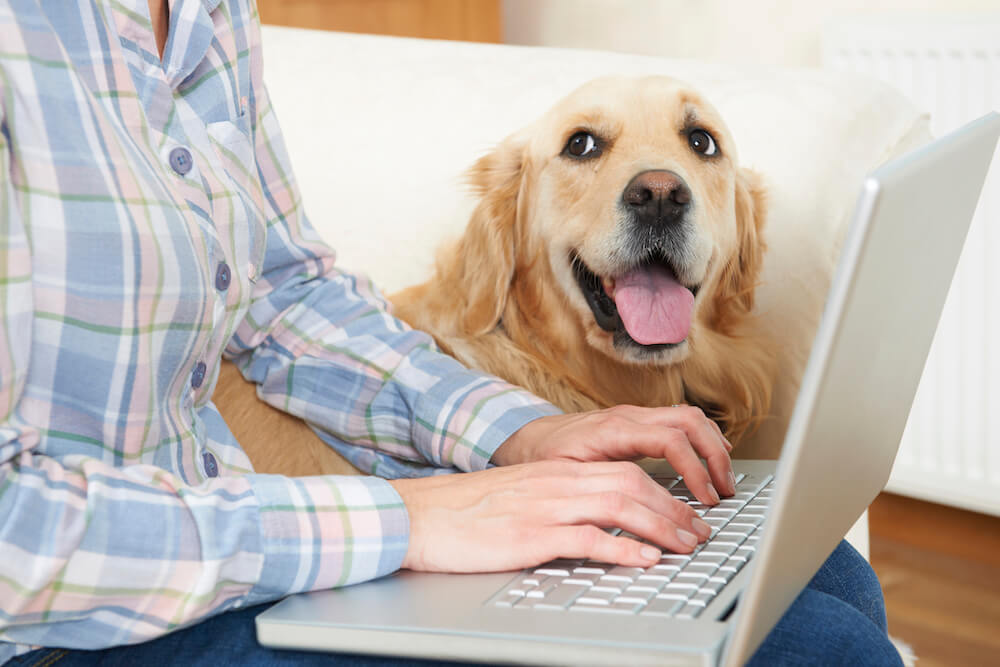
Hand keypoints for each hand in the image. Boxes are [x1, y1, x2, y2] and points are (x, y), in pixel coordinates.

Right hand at [389, 459, 713, 572]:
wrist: (417, 515)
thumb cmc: (461, 512)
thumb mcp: (516, 498)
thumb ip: (554, 504)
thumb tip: (592, 525)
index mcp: (554, 473)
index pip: (622, 473)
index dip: (662, 494)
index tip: (684, 515)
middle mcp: (555, 483)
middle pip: (631, 485)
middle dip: (673, 509)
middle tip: (699, 533)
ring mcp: (544, 506)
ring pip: (619, 506)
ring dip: (661, 527)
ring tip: (686, 546)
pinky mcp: (530, 534)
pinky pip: (588, 538)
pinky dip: (622, 549)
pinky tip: (643, 560)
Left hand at [492, 404, 734, 504]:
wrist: (524, 437)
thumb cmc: (540, 457)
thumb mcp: (563, 475)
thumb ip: (595, 486)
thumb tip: (628, 509)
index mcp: (613, 429)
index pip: (670, 439)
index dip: (694, 469)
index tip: (705, 498)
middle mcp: (628, 416)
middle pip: (689, 421)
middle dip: (714, 455)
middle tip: (725, 491)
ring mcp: (635, 416)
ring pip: (689, 416)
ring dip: (713, 445)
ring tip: (724, 479)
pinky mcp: (637, 422)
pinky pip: (679, 421)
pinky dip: (701, 439)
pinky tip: (710, 460)